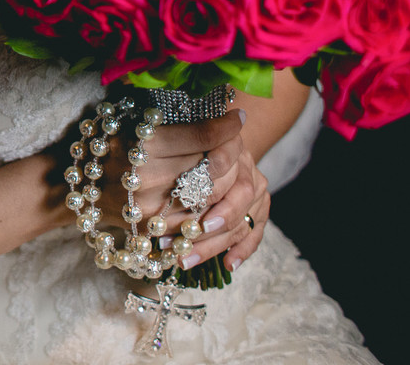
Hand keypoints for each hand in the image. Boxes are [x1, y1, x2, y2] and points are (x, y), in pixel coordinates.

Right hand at [96, 107, 246, 237]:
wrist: (71, 185)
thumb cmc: (100, 143)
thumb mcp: (126, 118)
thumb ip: (164, 114)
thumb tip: (209, 102)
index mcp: (142, 145)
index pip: (203, 136)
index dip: (227, 125)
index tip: (236, 117)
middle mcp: (150, 178)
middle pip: (212, 166)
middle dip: (232, 150)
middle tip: (235, 139)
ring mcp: (154, 208)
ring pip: (212, 194)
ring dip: (228, 177)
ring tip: (229, 162)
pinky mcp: (156, 228)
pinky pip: (199, 216)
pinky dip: (213, 202)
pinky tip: (216, 188)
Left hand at [163, 141, 268, 272]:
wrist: (213, 146)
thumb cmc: (180, 147)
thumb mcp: (170, 144)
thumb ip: (173, 154)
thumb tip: (150, 180)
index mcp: (228, 146)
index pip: (224, 166)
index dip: (208, 187)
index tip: (185, 207)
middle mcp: (245, 166)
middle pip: (237, 198)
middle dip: (208, 225)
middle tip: (181, 242)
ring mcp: (256, 188)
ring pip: (242, 221)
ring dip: (213, 244)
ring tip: (185, 259)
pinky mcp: (259, 208)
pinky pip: (255, 232)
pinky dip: (242, 249)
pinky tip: (228, 264)